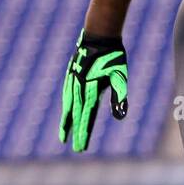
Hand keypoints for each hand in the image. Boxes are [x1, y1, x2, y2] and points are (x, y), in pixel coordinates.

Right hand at [58, 29, 128, 152]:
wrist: (99, 36)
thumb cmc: (113, 57)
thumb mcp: (120, 77)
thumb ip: (119, 97)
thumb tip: (120, 117)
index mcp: (91, 91)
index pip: (87, 118)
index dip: (84, 133)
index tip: (81, 147)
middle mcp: (79, 88)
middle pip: (76, 115)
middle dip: (76, 133)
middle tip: (76, 148)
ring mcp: (73, 82)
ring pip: (68, 106)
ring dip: (66, 122)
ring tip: (63, 135)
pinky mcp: (71, 75)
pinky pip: (66, 95)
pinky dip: (66, 107)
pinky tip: (66, 112)